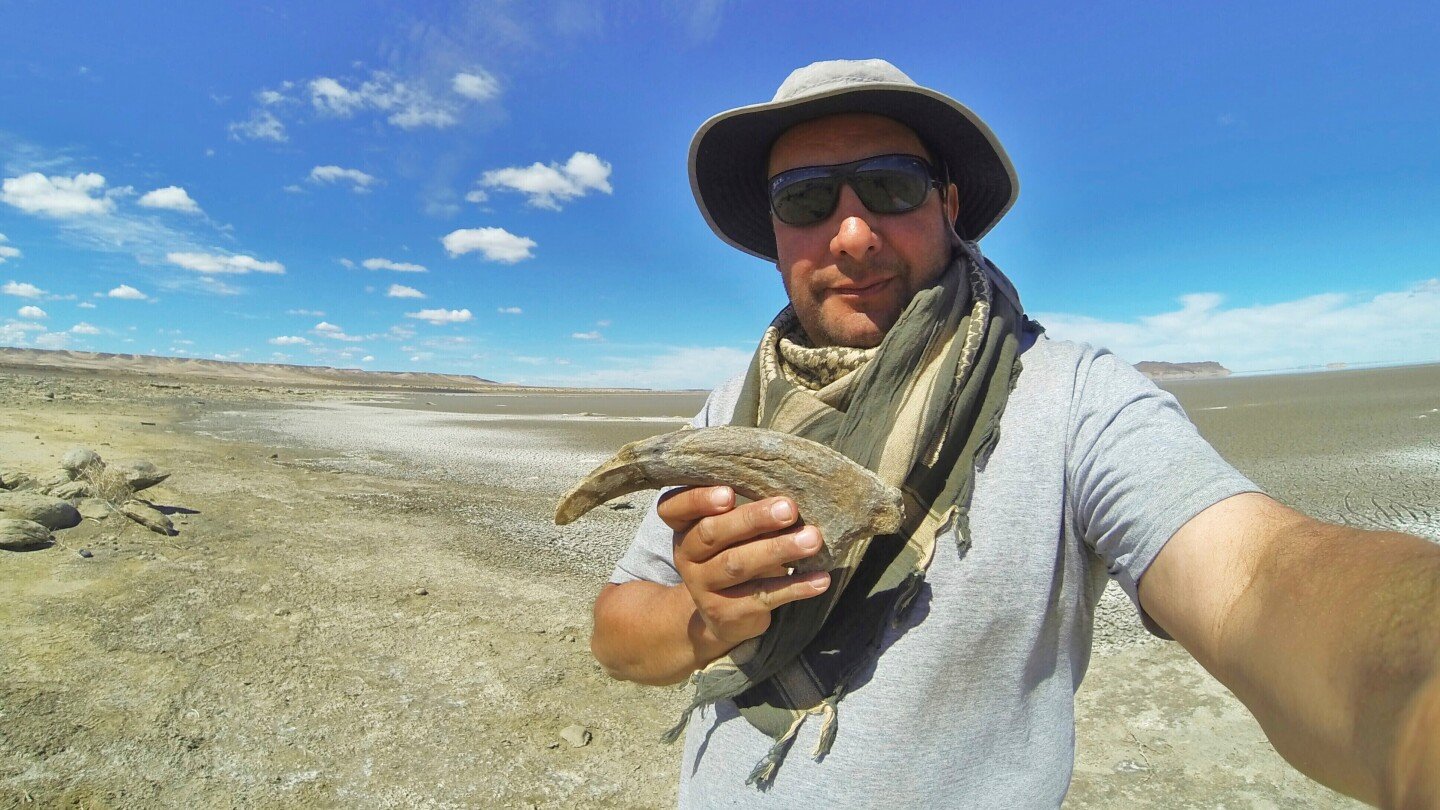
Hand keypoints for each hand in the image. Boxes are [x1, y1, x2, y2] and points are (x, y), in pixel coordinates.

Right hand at [658, 485, 829, 651]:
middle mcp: (688, 557)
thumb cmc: (734, 554)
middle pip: (712, 533)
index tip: (729, 494)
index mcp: (684, 528)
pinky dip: (796, 587)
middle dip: (752, 519)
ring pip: (738, 565)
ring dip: (778, 550)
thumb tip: (791, 500)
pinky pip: (764, 597)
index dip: (698, 500)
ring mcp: (704, 588)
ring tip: (812, 540)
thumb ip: (748, 515)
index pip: (674, 508)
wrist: (722, 615)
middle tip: (789, 509)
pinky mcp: (728, 613)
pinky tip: (820, 578)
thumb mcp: (732, 533)